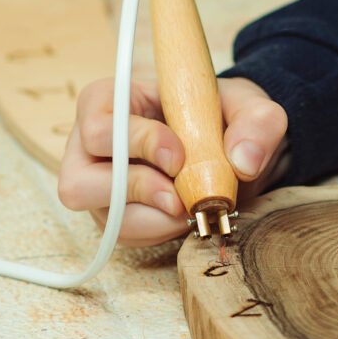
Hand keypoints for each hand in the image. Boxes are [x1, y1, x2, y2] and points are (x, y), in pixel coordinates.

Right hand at [58, 76, 287, 246]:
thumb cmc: (224, 116)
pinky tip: (184, 214)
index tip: (179, 155)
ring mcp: (100, 186)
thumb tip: (244, 161)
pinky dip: (161, 231)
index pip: (97, 124)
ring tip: (189, 206)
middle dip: (136, 190)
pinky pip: (126, 236)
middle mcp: (93, 147)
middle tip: (179, 194)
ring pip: (105, 217)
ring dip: (154, 218)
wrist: (232, 146)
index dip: (135, 142)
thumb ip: (257, 123)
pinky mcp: (117, 216)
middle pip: (79, 181)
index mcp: (112, 102)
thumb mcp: (250, 106)